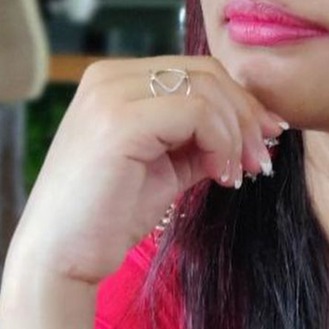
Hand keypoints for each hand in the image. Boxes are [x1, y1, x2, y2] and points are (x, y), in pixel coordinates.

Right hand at [7, 55, 286, 285]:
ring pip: (207, 91)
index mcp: (117, 81)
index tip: (265, 141)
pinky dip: (221, 144)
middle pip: (207, 73)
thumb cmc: (111, 215)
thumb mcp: (169, 166)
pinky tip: (220, 176)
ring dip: (237, 135)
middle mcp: (109, 77)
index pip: (198, 71)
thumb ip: (202, 140)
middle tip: (262, 160)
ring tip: (239, 174)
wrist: (63, 257)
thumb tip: (254, 129)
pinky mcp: (119, 121)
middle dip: (247, 116)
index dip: (241, 103)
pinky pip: (197, 113)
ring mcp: (111, 95)